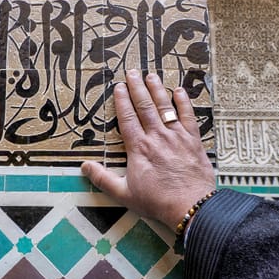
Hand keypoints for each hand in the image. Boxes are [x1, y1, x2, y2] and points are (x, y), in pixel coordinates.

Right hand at [81, 69, 215, 231]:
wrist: (190, 206)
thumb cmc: (156, 201)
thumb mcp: (123, 193)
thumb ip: (103, 179)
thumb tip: (85, 166)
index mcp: (139, 148)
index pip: (128, 118)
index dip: (122, 101)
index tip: (118, 87)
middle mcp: (157, 137)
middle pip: (145, 107)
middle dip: (137, 88)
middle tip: (132, 72)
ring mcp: (177, 137)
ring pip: (165, 107)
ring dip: (157, 90)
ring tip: (151, 75)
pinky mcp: (193, 141)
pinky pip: (188, 116)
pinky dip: (184, 102)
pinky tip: (179, 91)